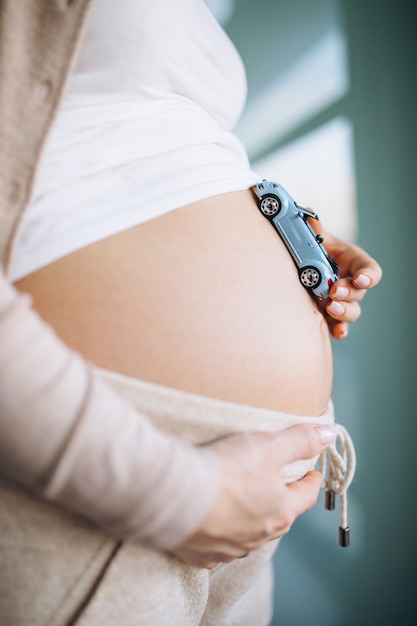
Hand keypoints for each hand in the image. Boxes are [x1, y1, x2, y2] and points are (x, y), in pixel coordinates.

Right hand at [170, 423, 335, 568]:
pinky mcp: (202, 555)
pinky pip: (219, 550)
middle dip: (285, 503)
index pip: (306, 496)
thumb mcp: (268, 446)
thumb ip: (300, 441)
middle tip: (283, 488)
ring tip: (249, 506)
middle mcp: (259, 536)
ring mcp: (230, 549)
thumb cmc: (225, 470)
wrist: (174, 495)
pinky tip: (216, 529)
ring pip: (252, 536)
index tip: (313, 474)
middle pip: (281, 519)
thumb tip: (329, 435)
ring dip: (254, 522)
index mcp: (280, 511)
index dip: (311, 481)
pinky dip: (223, 539)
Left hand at [312, 221, 382, 338]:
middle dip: (349, 292)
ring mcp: (341, 302)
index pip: (369, 269)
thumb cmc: (313, 249)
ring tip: (331, 307)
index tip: (361, 278)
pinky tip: (337, 332)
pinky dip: (339, 330)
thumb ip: (314, 229)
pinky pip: (338, 325)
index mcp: (352, 262)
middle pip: (360, 292)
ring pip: (352, 311)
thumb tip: (310, 217)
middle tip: (336, 291)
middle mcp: (351, 283)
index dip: (368, 275)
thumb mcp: (314, 236)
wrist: (299, 264)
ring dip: (344, 311)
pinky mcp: (329, 315)